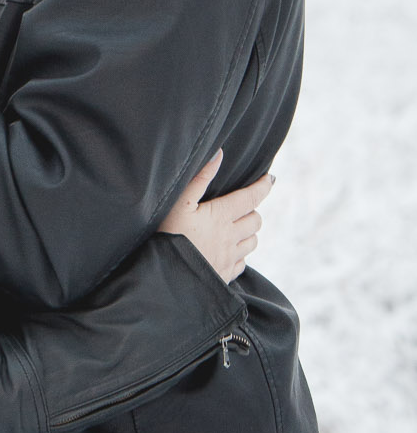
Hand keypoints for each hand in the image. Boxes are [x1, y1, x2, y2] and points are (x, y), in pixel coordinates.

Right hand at [158, 151, 272, 282]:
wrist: (162, 277)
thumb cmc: (165, 235)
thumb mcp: (178, 203)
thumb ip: (199, 178)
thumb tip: (218, 154)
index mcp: (221, 216)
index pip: (251, 198)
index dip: (263, 186)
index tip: (269, 179)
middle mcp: (230, 237)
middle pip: (255, 220)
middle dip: (252, 211)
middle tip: (240, 207)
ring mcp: (229, 257)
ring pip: (252, 242)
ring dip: (248, 233)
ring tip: (234, 228)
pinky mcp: (224, 275)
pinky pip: (242, 263)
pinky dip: (240, 254)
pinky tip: (227, 251)